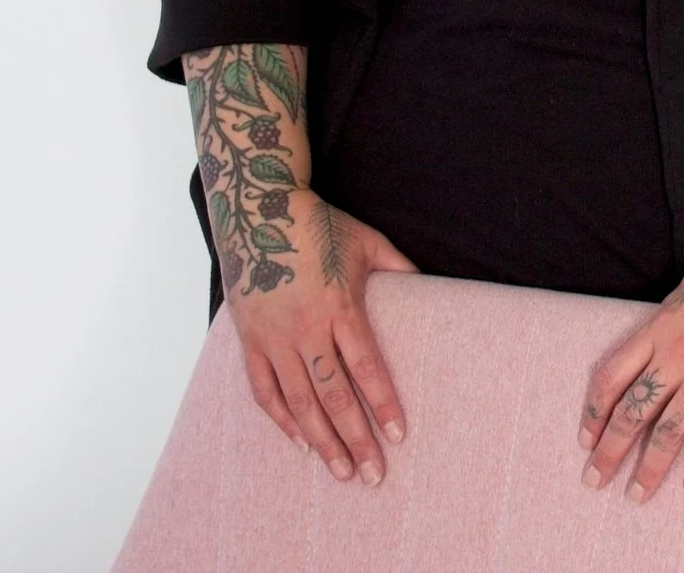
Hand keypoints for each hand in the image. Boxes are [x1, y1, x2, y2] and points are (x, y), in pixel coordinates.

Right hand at [223, 187, 416, 484]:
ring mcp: (271, 336)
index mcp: (337, 304)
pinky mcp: (248, 339)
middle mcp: (303, 327)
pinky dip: (281, 420)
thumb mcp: (368, 241)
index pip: (365, 366)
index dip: (381, 403)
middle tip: (373, 475)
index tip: (398, 436)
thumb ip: (401, 270)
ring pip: (297, 402)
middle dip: (354, 439)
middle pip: (331, 396)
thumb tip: (435, 290)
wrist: (256, 209)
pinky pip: (263, 390)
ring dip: (320, 441)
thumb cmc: (319, 225)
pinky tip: (300, 443)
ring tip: (341, 473)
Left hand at [580, 239, 683, 502]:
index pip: (612, 377)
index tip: (585, 439)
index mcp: (659, 328)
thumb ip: (668, 322)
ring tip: (637, 496)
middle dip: (610, 451)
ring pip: (670, 431)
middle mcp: (678, 355)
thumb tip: (655, 345)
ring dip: (650, 467)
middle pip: (634, 411)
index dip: (594, 412)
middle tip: (594, 481)